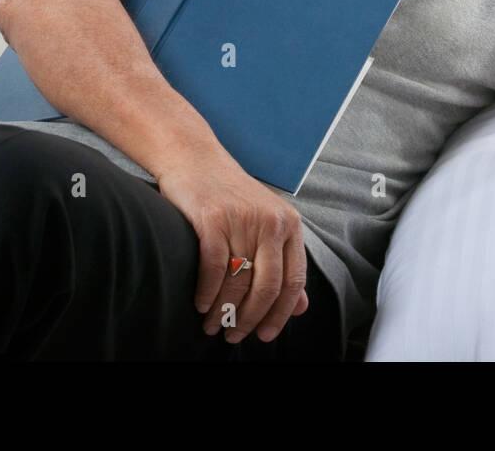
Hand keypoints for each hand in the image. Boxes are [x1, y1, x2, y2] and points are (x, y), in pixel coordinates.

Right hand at [157, 145, 309, 344]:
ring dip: (224, 311)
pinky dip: (207, 292)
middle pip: (268, 286)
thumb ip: (285, 263)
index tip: (267, 335)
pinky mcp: (212, 218)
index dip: (281, 314)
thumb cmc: (229, 195)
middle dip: (251, 319)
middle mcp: (270, 221)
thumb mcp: (266, 224)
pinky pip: (213, 267)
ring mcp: (242, 219)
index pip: (293, 280)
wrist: (195, 158)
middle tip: (235, 336)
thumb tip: (300, 307)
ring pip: (238, 280)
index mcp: (289, 224)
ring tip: (213, 326)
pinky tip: (201, 304)